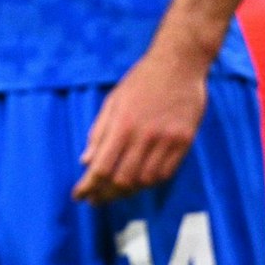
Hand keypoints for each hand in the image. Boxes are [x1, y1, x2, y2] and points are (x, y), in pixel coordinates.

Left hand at [73, 49, 207, 203]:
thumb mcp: (112, 101)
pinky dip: (150, 182)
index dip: (89, 186)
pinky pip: (166, 173)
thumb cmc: (140, 81)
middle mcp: (144, 136)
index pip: (102, 167)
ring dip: (127, 191)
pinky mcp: (185, 142)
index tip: (79, 196)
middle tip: (96, 199)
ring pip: (145, 180)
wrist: (179, 65)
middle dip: (106, 194)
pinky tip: (139, 182)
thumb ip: (99, 132)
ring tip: (115, 193)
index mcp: (122, 125)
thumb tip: (85, 161)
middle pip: (123, 179)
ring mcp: (167, 141)